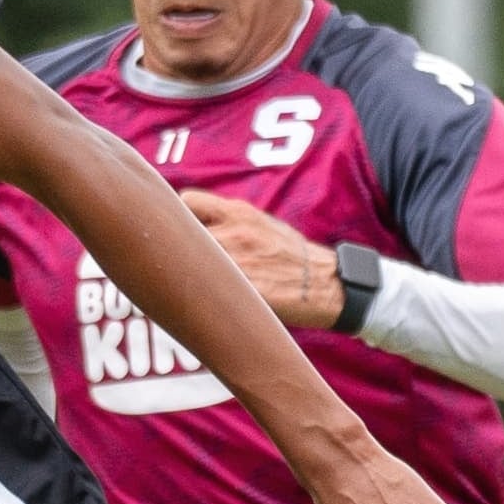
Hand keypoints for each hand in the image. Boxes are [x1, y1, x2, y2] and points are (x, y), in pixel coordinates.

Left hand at [180, 190, 343, 328]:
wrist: (326, 284)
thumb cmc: (292, 256)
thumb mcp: (262, 224)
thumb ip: (229, 221)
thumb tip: (198, 224)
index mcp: (239, 213)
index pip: (187, 202)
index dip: (178, 216)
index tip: (178, 230)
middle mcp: (234, 232)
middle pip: (181, 234)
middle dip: (177, 247)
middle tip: (179, 262)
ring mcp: (238, 262)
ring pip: (191, 264)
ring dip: (186, 273)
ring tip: (192, 284)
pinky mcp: (243, 291)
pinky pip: (207, 291)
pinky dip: (200, 295)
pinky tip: (205, 301)